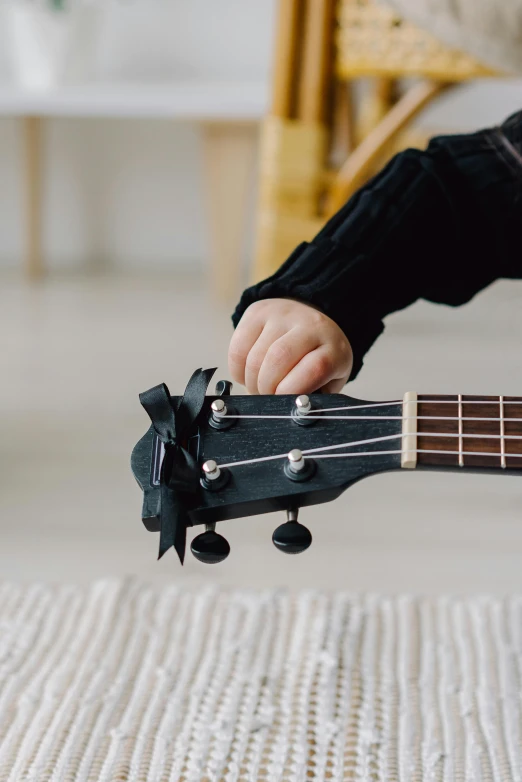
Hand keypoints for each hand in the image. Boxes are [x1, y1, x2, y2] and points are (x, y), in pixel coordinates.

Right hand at [228, 298, 352, 394]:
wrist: (310, 322)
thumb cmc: (318, 361)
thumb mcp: (328, 381)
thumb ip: (314, 397)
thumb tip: (290, 410)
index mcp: (334, 347)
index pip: (315, 367)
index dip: (293, 390)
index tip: (284, 404)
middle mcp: (310, 325)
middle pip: (278, 359)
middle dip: (267, 388)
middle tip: (267, 399)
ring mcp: (281, 315)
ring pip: (255, 357)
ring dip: (251, 382)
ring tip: (258, 388)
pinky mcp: (257, 312)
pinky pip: (237, 348)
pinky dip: (238, 370)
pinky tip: (248, 374)